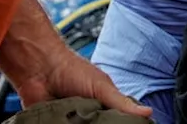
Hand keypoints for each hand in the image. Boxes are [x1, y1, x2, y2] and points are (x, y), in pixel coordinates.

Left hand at [10, 46, 151, 117]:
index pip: (121, 119)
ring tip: (82, 123)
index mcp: (105, 103)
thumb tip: (147, 113)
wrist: (38, 69)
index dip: (125, 123)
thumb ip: (122, 102)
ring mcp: (73, 120)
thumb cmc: (71, 69)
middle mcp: (90, 113)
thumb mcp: (102, 87)